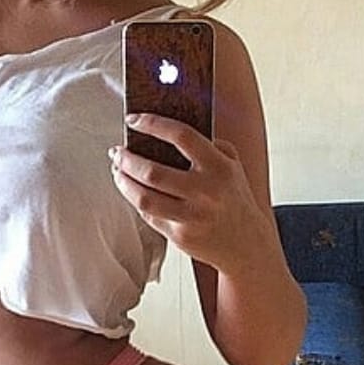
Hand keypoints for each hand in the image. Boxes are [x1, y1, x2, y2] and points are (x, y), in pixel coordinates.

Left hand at [109, 113, 264, 271]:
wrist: (247, 244)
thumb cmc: (233, 198)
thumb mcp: (232, 165)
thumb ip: (209, 144)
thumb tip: (168, 128)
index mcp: (220, 167)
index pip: (182, 136)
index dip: (153, 124)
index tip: (133, 120)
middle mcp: (206, 192)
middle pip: (153, 172)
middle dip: (127, 159)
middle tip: (116, 152)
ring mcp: (192, 217)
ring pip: (144, 198)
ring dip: (123, 182)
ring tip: (117, 171)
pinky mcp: (180, 236)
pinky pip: (149, 215)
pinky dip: (136, 200)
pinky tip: (132, 190)